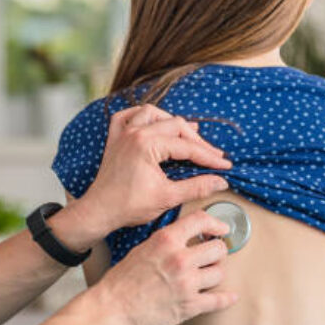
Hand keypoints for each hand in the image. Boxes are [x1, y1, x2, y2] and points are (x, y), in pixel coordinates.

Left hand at [81, 104, 231, 233]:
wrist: (99, 211)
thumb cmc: (128, 206)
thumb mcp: (168, 197)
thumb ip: (196, 187)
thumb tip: (220, 181)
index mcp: (147, 144)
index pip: (187, 146)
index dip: (209, 157)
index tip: (224, 165)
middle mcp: (134, 132)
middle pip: (174, 125)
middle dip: (196, 140)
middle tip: (212, 155)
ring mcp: (123, 134)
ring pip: (151, 114)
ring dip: (170, 121)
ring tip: (187, 134)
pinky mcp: (115, 140)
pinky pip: (126, 116)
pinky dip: (139, 116)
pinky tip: (151, 122)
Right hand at [96, 210, 237, 324]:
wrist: (112, 309)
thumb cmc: (121, 282)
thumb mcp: (142, 249)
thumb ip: (165, 242)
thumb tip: (184, 238)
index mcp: (165, 240)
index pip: (200, 221)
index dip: (215, 224)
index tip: (221, 229)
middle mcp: (179, 259)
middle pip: (218, 248)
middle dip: (218, 253)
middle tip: (212, 257)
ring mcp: (187, 283)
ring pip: (220, 273)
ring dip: (215, 275)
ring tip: (208, 276)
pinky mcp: (190, 306)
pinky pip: (219, 300)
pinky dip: (226, 299)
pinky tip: (229, 296)